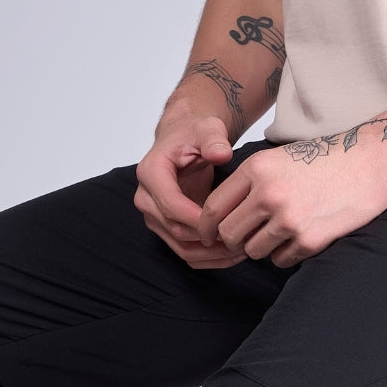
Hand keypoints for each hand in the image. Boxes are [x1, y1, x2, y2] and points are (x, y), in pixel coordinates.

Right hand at [134, 113, 248, 269]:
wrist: (183, 141)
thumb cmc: (193, 134)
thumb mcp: (206, 128)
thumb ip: (213, 139)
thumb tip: (222, 154)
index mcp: (151, 173)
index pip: (171, 205)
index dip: (198, 219)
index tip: (226, 222)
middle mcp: (146, 198)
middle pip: (175, 229)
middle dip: (209, 239)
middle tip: (241, 239)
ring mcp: (153, 216)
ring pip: (180, 247)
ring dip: (210, 254)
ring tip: (240, 251)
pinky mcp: (164, 228)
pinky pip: (184, 251)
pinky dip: (208, 258)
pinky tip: (231, 254)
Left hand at [194, 128, 386, 267]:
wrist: (372, 163)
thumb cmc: (325, 161)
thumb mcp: (279, 159)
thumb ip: (249, 182)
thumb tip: (217, 217)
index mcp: (256, 169)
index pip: (212, 208)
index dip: (206, 227)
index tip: (209, 237)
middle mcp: (268, 193)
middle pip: (228, 235)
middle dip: (234, 241)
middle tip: (247, 238)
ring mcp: (288, 218)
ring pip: (253, 251)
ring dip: (262, 248)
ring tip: (281, 231)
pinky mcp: (308, 239)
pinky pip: (280, 260)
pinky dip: (286, 254)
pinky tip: (301, 235)